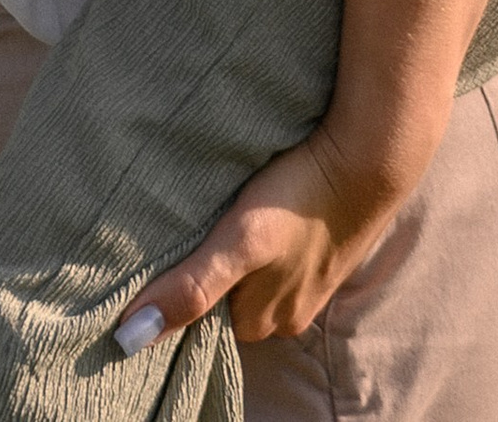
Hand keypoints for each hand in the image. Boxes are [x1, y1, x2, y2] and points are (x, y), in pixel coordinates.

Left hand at [110, 122, 414, 353]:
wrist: (367, 160)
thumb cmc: (299, 199)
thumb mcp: (239, 243)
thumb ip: (191, 289)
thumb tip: (130, 338)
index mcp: (264, 322)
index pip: (203, 321)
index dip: (177, 292)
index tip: (155, 259)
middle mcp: (287, 312)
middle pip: (229, 299)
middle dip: (205, 270)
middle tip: (179, 228)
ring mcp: (308, 281)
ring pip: (253, 276)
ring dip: (233, 252)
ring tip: (214, 215)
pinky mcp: (320, 248)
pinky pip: (278, 254)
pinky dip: (263, 238)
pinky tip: (257, 209)